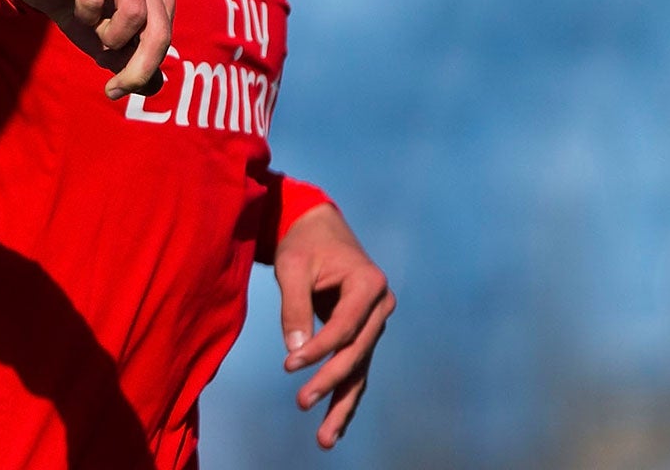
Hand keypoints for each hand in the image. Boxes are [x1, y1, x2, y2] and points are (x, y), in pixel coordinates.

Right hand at [12, 0, 173, 99]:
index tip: (118, 86)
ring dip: (109, 36)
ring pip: (134, 12)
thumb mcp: (106, 44)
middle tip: (114, 89)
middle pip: (158, 28)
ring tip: (92, 30)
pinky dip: (84, 15)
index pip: (164, 36)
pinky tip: (76, 10)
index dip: (145, 69)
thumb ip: (131, 62)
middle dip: (137, 68)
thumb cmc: (79, 12)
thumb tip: (153, 87)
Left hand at [275, 203, 393, 448]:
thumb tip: (296, 353)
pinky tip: (331, 426)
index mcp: (369, 285)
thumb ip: (295, 307)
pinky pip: (355, 368)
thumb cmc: (303, 243)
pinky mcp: (363, 334)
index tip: (288, 365)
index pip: (345, 328)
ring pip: (360, 370)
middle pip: (356, 354)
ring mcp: (375, 323)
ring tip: (325, 439)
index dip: (318, 350)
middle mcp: (381, 306)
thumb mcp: (292, 267)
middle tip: (301, 403)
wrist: (317, 228)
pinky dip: (343, 394)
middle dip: (330, 382)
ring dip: (342, 404)